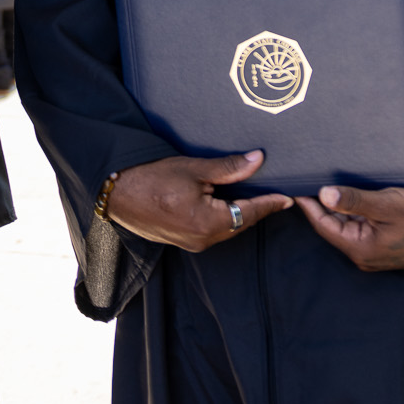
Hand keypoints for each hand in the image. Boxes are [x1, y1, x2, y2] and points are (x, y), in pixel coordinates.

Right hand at [105, 150, 292, 252]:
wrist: (116, 193)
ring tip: (252, 194)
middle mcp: (203, 239)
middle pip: (240, 223)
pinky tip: (224, 201)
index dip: (270, 204)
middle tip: (274, 191)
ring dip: (239, 212)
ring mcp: (191, 243)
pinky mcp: (182, 241)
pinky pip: (212, 231)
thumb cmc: (151, 178)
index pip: (250, 213)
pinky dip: (222, 217)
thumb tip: (258, 160)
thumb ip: (229, 168)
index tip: (288, 198)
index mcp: (209, 223)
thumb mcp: (194, 168)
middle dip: (257, 208)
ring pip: (226, 228)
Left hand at [297, 186, 403, 271]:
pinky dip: (357, 211)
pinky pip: (363, 226)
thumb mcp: (388, 204)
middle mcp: (364, 255)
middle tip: (310, 177)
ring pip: (349, 225)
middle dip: (323, 203)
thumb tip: (323, 194)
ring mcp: (375, 252)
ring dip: (341, 206)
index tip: (295, 184)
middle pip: (334, 225)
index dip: (308, 203)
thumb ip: (355, 200)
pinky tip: (357, 194)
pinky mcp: (386, 245)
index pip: (322, 224)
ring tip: (330, 181)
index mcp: (359, 249)